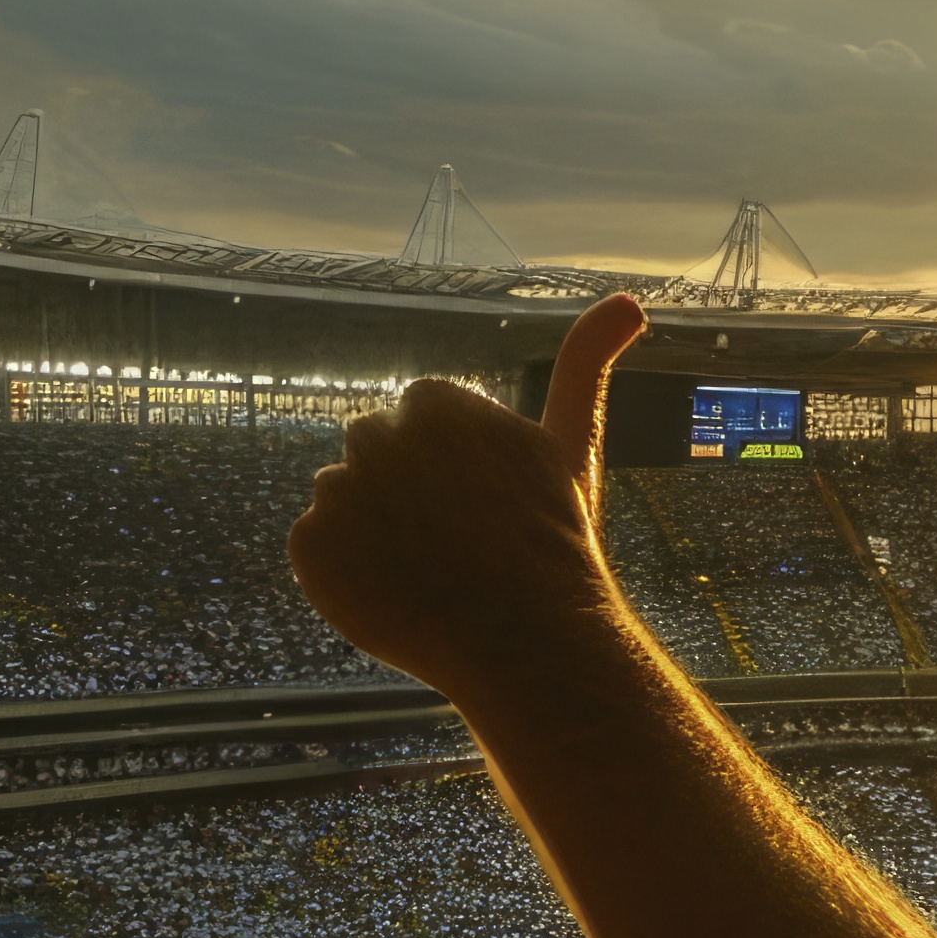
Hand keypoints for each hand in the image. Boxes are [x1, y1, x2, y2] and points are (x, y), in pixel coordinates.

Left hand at [289, 296, 642, 697]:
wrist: (525, 637)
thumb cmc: (554, 541)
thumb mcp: (571, 445)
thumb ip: (585, 365)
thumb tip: (628, 300)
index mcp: (434, 402)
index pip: (417, 423)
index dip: (450, 470)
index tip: (479, 506)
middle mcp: (377, 435)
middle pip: (373, 455)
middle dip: (403, 492)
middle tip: (453, 543)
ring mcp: (338, 492)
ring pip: (341, 499)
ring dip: (369, 530)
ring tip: (424, 570)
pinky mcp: (308, 546)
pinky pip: (315, 549)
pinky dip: (342, 572)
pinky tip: (392, 592)